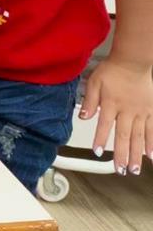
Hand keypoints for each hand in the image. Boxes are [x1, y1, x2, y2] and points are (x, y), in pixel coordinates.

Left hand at [80, 57, 152, 174]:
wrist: (133, 61)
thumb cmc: (113, 70)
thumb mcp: (94, 82)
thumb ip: (89, 100)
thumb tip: (83, 117)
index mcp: (110, 104)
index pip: (104, 125)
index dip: (100, 139)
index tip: (98, 152)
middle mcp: (126, 111)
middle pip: (123, 136)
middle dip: (121, 155)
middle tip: (120, 170)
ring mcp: (140, 112)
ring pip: (138, 137)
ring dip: (136, 154)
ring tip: (135, 169)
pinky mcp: (151, 110)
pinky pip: (152, 129)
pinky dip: (152, 143)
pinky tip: (151, 156)